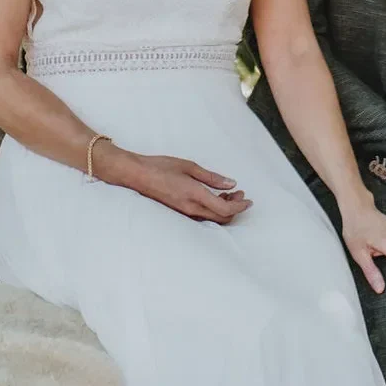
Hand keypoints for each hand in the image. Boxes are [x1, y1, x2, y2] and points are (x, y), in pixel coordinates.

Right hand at [107, 148, 251, 223]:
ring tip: (229, 194)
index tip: (249, 200)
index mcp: (195, 195)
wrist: (137, 175)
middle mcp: (191, 208)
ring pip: (212, 218)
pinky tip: (215, 197)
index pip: (225, 209)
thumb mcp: (190, 167)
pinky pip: (203, 216)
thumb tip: (231, 184)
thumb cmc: (161, 167)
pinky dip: (213, 209)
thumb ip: (212, 177)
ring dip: (224, 209)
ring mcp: (185, 212)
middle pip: (221, 218)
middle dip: (235, 208)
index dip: (240, 207)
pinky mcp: (180, 212)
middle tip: (240, 194)